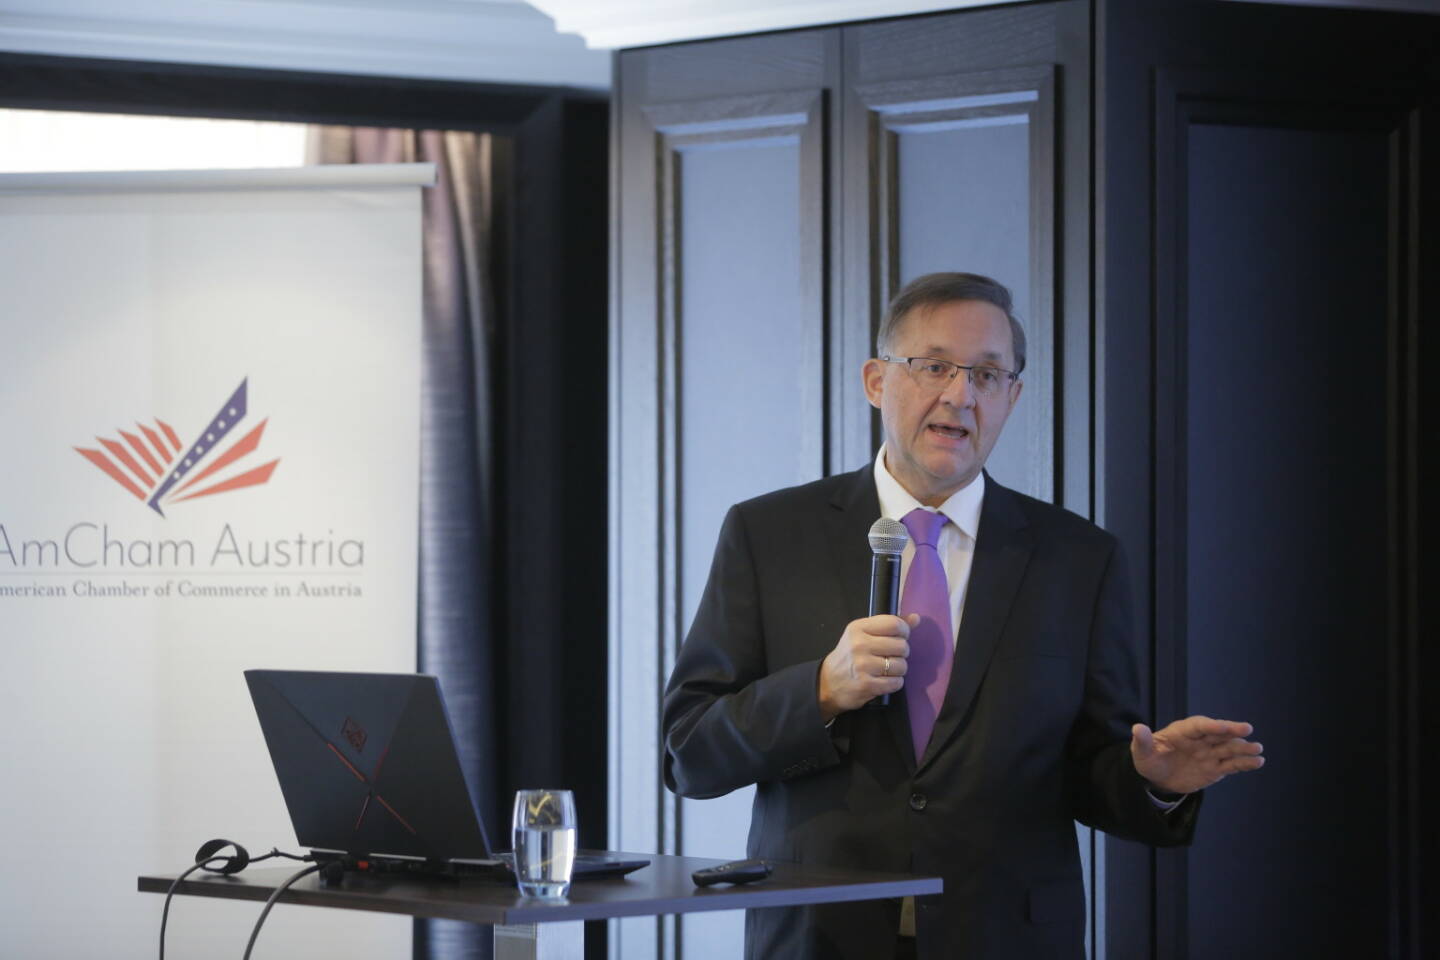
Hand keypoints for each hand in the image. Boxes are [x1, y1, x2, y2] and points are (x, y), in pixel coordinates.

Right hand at [817, 614, 916, 721]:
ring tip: (887, 670)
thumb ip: (889, 626)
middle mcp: (860, 645)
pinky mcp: (867, 685)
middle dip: (901, 653)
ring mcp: (863, 666)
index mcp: (858, 628)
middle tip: (891, 656)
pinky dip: (895, 683)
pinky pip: (896, 683)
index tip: (900, 637)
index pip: (894, 624)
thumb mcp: (863, 635)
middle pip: (901, 646)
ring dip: (899, 670)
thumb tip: (916, 618)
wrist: (828, 683)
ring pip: (901, 665)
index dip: (904, 631)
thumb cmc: (849, 656)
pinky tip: (885, 680)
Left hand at [1130, 715, 1264, 795]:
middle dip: (1232, 731)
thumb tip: (1138, 728)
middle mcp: (1200, 740)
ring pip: (1228, 749)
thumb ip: (1143, 741)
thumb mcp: (1141, 752)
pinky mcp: (1216, 768)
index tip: (1222, 726)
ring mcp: (1209, 753)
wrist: (1157, 778)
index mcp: (1182, 732)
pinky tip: (1258, 762)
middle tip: (1247, 729)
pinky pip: (1232, 765)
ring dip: (1243, 748)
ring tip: (1258, 749)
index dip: (1211, 726)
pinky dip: (1244, 763)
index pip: (1199, 726)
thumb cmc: (1149, 760)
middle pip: (1218, 734)